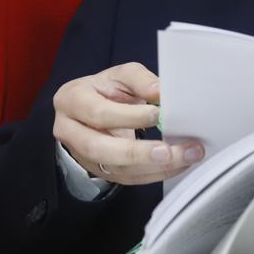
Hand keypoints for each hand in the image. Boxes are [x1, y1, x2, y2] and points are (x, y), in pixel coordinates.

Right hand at [53, 62, 203, 184]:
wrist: (91, 109)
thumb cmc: (105, 90)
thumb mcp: (120, 75)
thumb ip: (141, 80)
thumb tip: (160, 91)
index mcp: (72, 100)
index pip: (98, 113)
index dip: (128, 116)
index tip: (157, 114)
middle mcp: (70, 131)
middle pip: (100, 148)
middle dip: (139, 152)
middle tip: (169, 150)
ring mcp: (82, 155)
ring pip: (115, 168)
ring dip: (153, 166)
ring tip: (183, 157)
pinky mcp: (99, 170)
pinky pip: (128, 178)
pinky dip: (155, 173)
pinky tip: (177, 164)